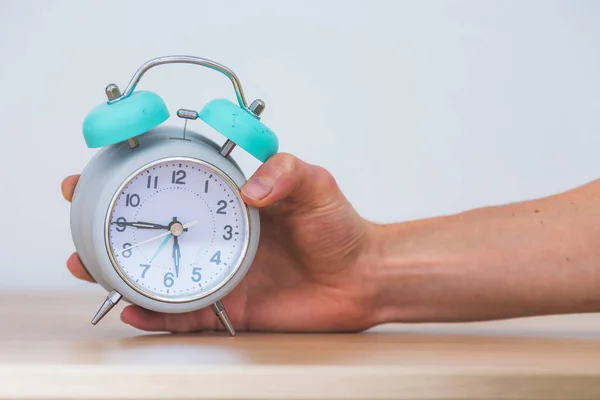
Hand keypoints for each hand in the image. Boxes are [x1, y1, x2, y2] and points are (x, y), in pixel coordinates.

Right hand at [62, 153, 379, 332]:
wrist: (362, 277)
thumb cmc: (339, 227)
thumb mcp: (314, 185)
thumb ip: (284, 173)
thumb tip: (248, 189)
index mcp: (230, 205)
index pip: (174, 189)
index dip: (137, 180)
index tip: (99, 171)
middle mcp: (218, 238)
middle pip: (155, 234)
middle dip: (111, 230)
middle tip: (81, 226)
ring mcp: (220, 274)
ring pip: (160, 275)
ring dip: (121, 273)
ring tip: (90, 267)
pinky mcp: (230, 308)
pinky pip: (186, 315)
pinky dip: (158, 315)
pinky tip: (133, 309)